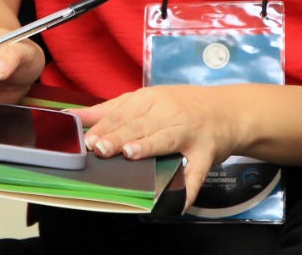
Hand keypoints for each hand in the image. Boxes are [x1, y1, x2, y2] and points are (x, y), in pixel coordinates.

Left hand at [68, 85, 245, 211]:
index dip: (104, 126)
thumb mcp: (147, 100)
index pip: (123, 112)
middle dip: (119, 136)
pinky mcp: (206, 154)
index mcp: (151, 99)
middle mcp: (169, 114)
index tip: (87, 139)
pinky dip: (188, 187)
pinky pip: (196, 172)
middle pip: (140, 125)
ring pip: (165, 139)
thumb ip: (111, 109)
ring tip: (130, 155)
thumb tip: (73, 117)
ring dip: (148, 147)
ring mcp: (189, 133)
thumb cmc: (180, 106)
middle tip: (100, 148)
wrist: (229, 110)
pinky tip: (176, 201)